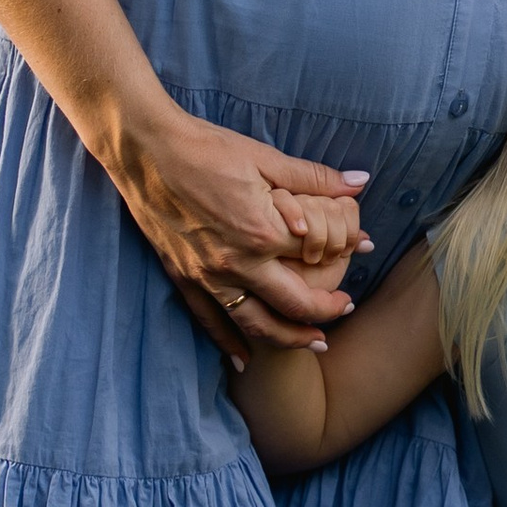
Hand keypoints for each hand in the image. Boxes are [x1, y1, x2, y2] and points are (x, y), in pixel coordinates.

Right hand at [100, 99, 371, 357]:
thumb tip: (361, 183)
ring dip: (288, 339)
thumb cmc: (206, 147)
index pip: (317, 256)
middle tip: (345, 308)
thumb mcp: (266, 158)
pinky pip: (211, 322)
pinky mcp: (184, 277)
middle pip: (293, 306)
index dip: (346, 252)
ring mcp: (208, 275)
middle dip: (325, 312)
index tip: (362, 250)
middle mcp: (238, 263)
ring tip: (312, 342)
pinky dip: (230, 344)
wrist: (145, 149)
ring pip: (255, 325)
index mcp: (263, 231)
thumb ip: (315, 179)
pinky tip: (245, 360)